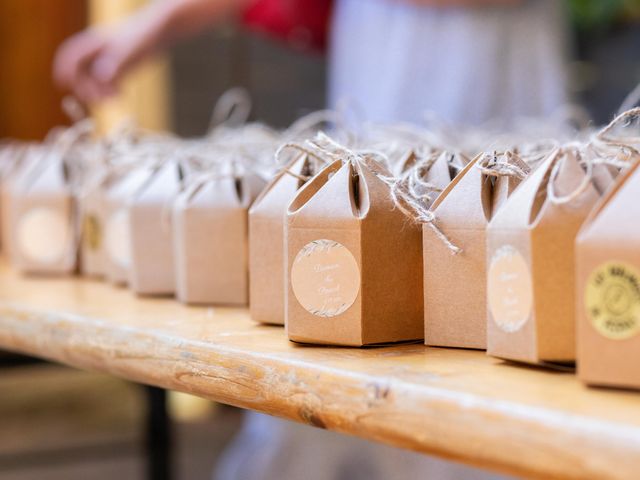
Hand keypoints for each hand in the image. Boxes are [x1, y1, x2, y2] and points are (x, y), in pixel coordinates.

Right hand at [53, 0, 246, 102]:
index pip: (69, 56)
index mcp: (94, 42)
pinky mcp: (122, 68)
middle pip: (79, 73)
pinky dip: (111, 92)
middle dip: (85, 87)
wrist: (163, 29)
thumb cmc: (146, 33)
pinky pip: (109, 84)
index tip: (65, 85)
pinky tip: (122, 94)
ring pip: (94, 81)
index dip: (63, 70)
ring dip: (98, 92)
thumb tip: (102, 78)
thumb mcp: (131, 49)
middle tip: (100, 98)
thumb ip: (116, 62)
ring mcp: (110, 61)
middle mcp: (99, 52)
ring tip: (115, 97)